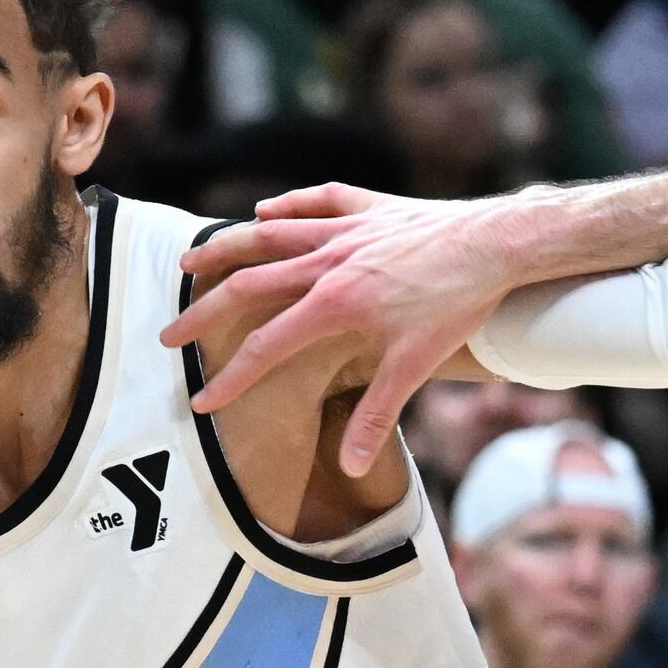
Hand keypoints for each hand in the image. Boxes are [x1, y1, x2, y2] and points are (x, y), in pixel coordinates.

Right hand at [170, 183, 523, 479]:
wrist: (499, 241)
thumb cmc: (459, 303)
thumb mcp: (416, 365)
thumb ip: (377, 416)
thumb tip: (348, 466)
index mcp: (334, 303)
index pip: (266, 347)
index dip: (231, 378)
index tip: (202, 401)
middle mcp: (328, 260)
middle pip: (248, 286)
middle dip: (203, 314)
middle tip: (169, 335)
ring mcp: (346, 229)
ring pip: (269, 235)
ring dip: (226, 249)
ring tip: (190, 262)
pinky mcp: (369, 208)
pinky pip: (315, 201)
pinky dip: (286, 207)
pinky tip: (263, 212)